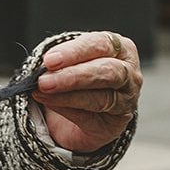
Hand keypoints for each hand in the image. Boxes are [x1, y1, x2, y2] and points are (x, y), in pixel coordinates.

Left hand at [32, 31, 141, 152]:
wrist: (86, 112)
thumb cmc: (81, 76)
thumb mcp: (74, 61)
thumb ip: (61, 62)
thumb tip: (39, 68)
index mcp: (121, 48)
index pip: (101, 44)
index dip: (75, 51)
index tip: (49, 59)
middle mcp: (129, 74)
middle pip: (107, 71)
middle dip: (73, 75)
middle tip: (44, 80)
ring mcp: (126, 101)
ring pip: (100, 98)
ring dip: (67, 94)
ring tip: (42, 91)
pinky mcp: (115, 124)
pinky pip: (90, 118)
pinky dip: (66, 109)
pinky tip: (49, 102)